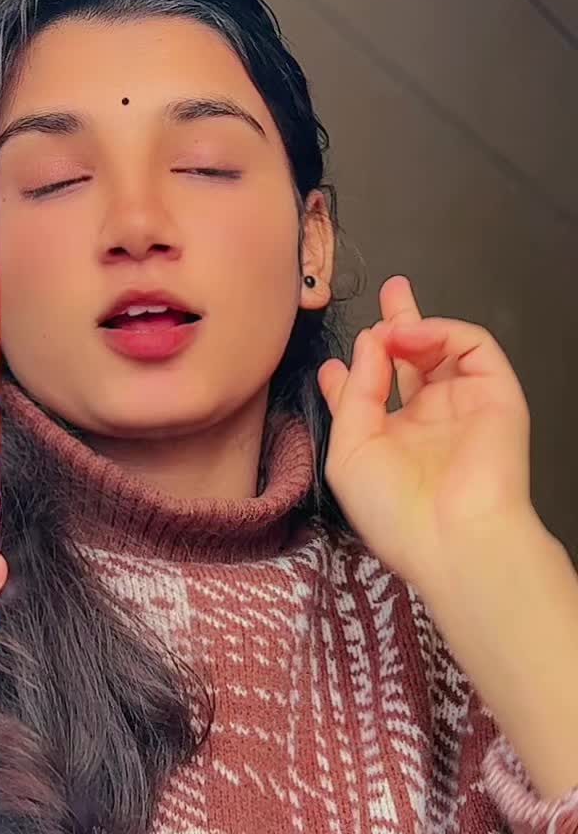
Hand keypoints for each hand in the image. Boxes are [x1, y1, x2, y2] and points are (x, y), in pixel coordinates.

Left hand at [318, 275, 532, 596]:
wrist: (453, 539)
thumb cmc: (395, 513)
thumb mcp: (349, 452)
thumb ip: (354, 394)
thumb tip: (367, 344)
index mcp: (395, 442)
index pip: (375, 394)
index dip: (355, 370)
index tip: (335, 364)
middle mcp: (431, 422)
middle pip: (415, 360)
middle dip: (398, 325)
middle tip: (390, 295)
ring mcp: (466, 406)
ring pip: (445, 348)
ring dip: (414, 327)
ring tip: (390, 327)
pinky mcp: (497, 395)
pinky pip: (475, 346)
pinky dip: (443, 331)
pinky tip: (414, 336)